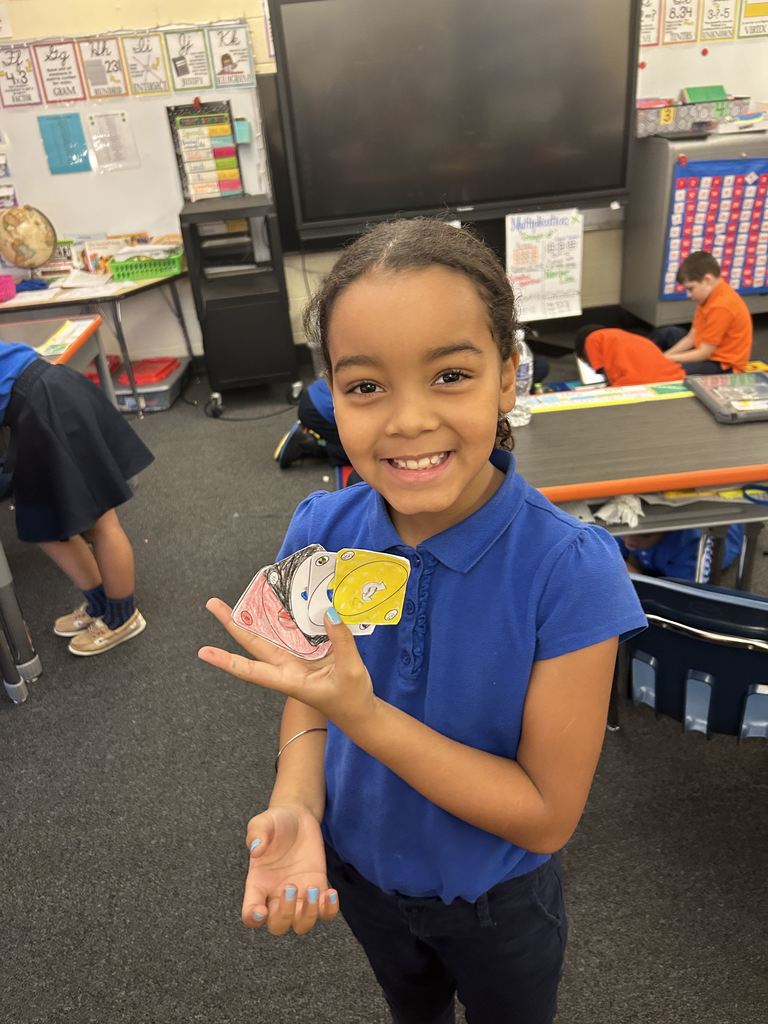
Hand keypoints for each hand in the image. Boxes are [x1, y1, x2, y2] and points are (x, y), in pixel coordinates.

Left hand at [198, 598, 376, 729]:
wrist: (360, 712)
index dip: (226, 661)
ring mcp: (297, 659)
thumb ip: (341, 642)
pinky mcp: (309, 652)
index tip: (203, 652)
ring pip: (271, 635)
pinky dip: (287, 616)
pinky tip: (282, 600)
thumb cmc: (352, 699)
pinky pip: (294, 631)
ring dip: (258, 617)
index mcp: (290, 679)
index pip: (252, 671)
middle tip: (212, 603)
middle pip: (254, 644)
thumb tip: (329, 613)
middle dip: (232, 624)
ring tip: (245, 595)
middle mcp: (287, 667)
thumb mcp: (350, 671)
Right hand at [243, 805, 339, 934]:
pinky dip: (329, 910)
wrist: (298, 817)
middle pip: (278, 925)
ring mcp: (299, 894)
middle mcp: (276, 895)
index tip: (261, 910)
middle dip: (285, 914)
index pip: (250, 913)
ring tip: (312, 889)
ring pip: (301, 924)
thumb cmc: (276, 822)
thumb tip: (255, 849)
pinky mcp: (318, 888)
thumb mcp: (263, 821)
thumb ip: (256, 833)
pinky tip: (330, 893)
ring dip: (308, 915)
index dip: (253, 918)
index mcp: (258, 884)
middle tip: (291, 886)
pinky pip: (325, 913)